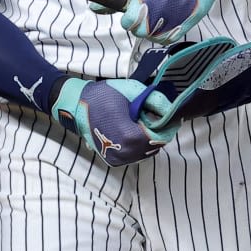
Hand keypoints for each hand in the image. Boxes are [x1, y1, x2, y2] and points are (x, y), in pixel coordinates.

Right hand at [51, 78, 176, 166]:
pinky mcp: (112, 160)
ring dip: (149, 139)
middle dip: (159, 132)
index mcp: (129, 137)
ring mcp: (117, 159)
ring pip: (146, 153)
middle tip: (153, 115)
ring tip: (142, 121)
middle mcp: (124, 153)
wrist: (77, 105)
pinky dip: (139, 145)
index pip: (161, 137)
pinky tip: (133, 130)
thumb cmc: (104, 95)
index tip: (171, 115)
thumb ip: (156, 101)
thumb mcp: (133, 90)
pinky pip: (135, 155)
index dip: (168, 126)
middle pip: (155, 146)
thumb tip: (173, 112)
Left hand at [92, 0, 225, 43]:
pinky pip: (165, 40)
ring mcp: (171, 23)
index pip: (127, 23)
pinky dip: (163, 33)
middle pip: (138, 32)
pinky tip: (167, 20)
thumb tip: (93, 9)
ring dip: (151, 29)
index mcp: (145, 1)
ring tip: (159, 13)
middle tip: (148, 10)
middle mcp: (157, 14)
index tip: (133, 11)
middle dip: (139, 23)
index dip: (128, 18)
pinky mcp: (183, 29)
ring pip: (151, 38)